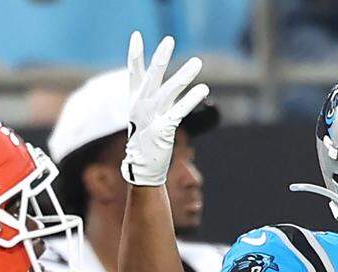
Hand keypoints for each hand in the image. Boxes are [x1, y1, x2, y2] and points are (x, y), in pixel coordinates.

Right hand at [123, 31, 208, 185]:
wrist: (141, 169)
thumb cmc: (146, 141)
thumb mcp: (145, 117)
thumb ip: (154, 99)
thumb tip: (169, 85)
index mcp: (135, 101)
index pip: (133, 73)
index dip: (135, 55)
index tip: (136, 35)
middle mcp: (140, 107)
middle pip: (151, 77)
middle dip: (160, 58)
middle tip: (169, 40)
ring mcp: (151, 118)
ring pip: (168, 91)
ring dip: (184, 76)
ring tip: (197, 62)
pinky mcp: (162, 130)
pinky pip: (179, 111)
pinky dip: (191, 99)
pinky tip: (203, 88)